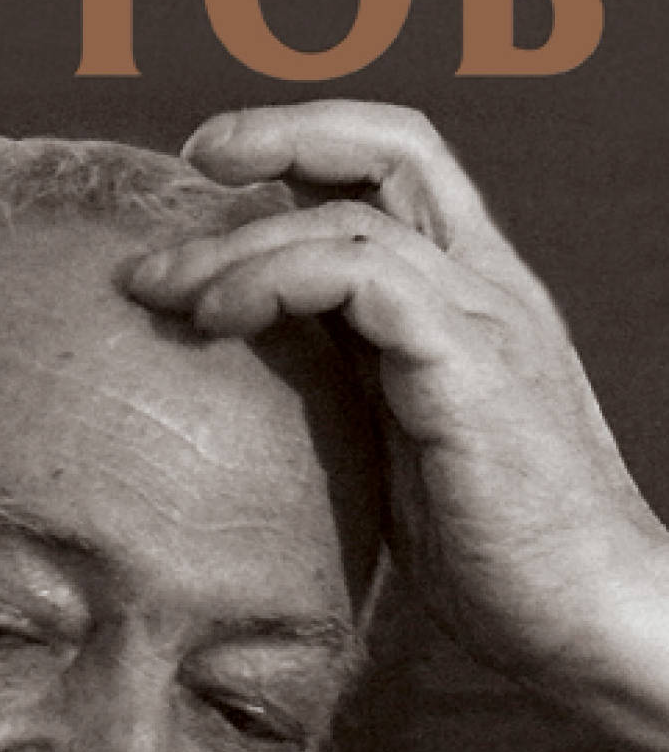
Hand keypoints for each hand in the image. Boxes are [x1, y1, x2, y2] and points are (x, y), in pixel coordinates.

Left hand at [124, 101, 668, 751]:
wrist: (585, 615)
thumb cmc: (495, 554)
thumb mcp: (406, 448)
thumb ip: (354, 387)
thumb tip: (256, 375)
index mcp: (472, 299)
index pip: (402, 172)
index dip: (311, 143)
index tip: (216, 166)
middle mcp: (487, 288)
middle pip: (392, 150)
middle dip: (281, 136)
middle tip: (188, 163)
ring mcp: (485, 319)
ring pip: (353, 216)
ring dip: (242, 240)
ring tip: (165, 285)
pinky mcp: (471, 365)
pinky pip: (365, 275)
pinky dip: (279, 279)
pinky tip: (220, 319)